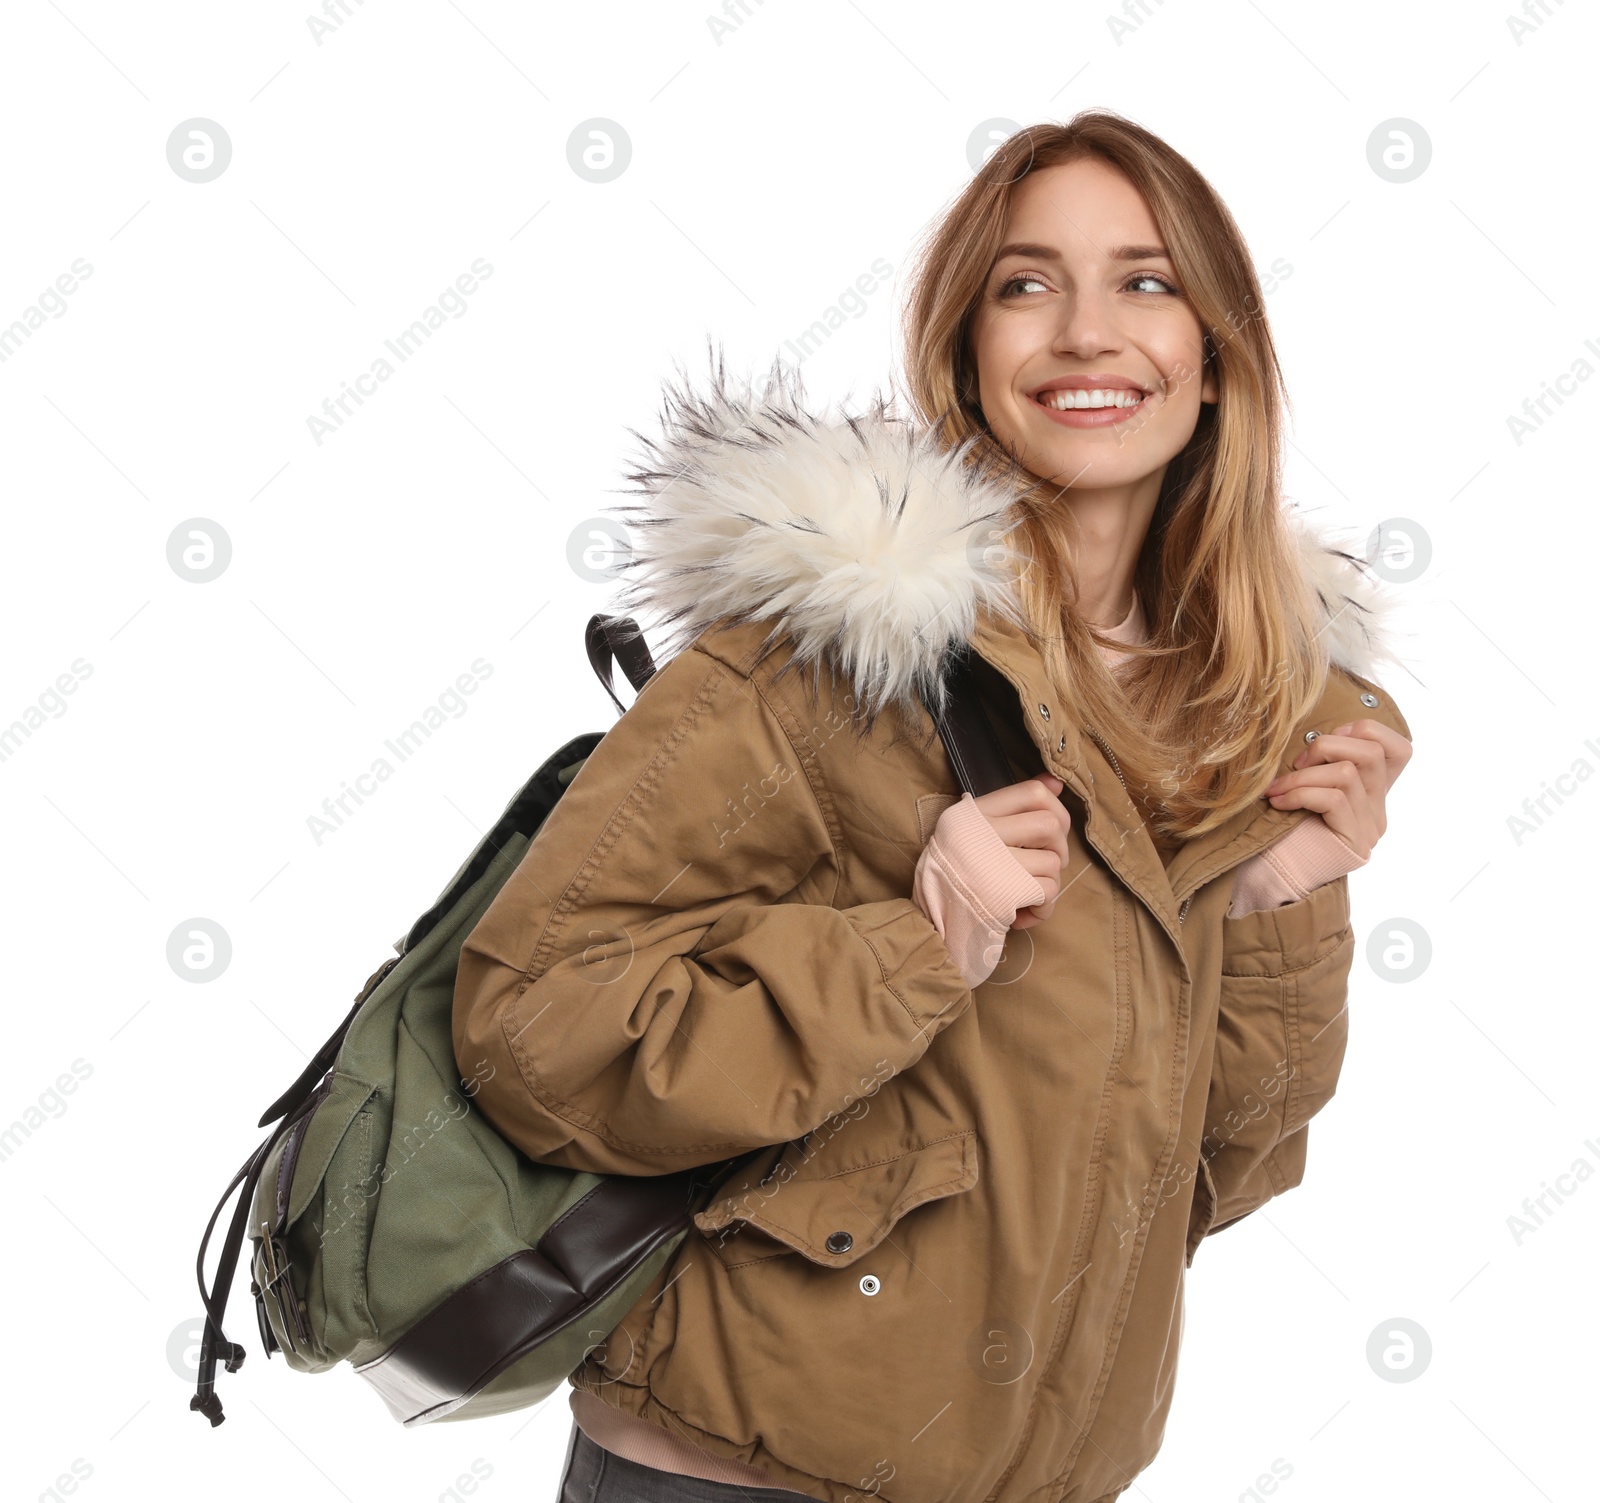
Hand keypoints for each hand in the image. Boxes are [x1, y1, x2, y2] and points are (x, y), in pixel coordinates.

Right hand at [970, 773, 1071, 929]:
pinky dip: (1044, 908)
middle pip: (1050, 824)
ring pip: (1053, 862)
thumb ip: (1011, 808)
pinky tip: (1023, 914)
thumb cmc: (955, 879)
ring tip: (1025, 896)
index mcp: (969, 814)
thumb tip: (1056, 783)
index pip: (1032, 792)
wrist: (932, 926)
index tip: (1054, 830)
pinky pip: (1049, 891)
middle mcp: (978, 832)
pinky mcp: (1004, 892)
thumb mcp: (970, 834)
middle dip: (1058, 849)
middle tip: (1043, 867)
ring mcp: (992, 862)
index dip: (1056, 809)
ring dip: (1048, 884)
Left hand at [1262, 718, 1412, 860]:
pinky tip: (1278, 802)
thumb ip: (1325, 764)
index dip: (1365, 731)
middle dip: (1326, 746)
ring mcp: (1370, 827)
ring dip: (1303, 775)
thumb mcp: (1309, 786)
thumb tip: (1313, 735)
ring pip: (1348, 773)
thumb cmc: (1285, 828)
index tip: (1325, 743)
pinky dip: (1299, 794)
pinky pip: (1333, 799)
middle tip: (1296, 765)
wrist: (1276, 875)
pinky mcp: (1354, 842)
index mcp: (1373, 791)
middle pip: (1372, 751)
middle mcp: (1379, 809)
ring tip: (1278, 788)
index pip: (1400, 748)